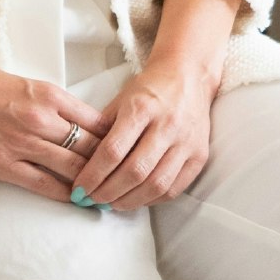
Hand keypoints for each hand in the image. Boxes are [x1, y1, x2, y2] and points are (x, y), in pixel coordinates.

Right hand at [0, 51, 109, 201]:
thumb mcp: (26, 84)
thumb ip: (52, 105)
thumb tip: (79, 125)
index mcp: (49, 95)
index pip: (97, 123)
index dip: (114, 140)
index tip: (123, 153)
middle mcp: (42, 119)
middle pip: (91, 148)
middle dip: (110, 166)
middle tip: (123, 180)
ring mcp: (23, 143)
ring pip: (74, 168)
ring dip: (92, 184)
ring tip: (106, 195)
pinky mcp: (3, 164)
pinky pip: (44, 185)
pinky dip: (65, 195)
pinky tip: (76, 200)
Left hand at [78, 55, 217, 211]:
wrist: (189, 76)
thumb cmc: (150, 89)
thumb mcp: (120, 100)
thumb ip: (102, 130)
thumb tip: (81, 166)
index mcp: (142, 108)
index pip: (113, 151)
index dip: (93, 175)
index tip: (79, 188)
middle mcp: (167, 125)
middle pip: (135, 172)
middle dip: (108, 192)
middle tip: (92, 199)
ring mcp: (187, 142)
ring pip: (156, 184)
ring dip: (130, 201)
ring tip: (112, 203)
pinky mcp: (200, 155)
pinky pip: (174, 188)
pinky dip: (152, 199)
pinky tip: (136, 198)